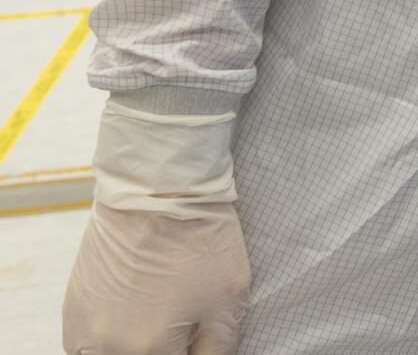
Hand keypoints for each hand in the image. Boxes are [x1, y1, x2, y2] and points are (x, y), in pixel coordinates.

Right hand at [63, 200, 249, 354]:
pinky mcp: (73, 311)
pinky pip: (86, 347)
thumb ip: (218, 348)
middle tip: (182, 329)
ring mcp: (84, 330)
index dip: (193, 354)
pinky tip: (131, 321)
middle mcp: (109, 347)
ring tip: (155, 322)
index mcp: (150, 350)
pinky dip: (108, 342)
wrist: (158, 193)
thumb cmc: (200, 242)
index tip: (198, 339)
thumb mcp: (229, 299)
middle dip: (164, 350)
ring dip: (133, 349)